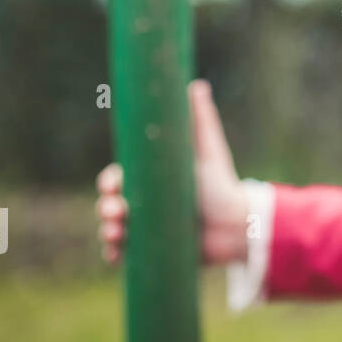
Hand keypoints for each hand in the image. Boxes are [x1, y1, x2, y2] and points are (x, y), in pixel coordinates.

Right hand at [95, 79, 250, 265]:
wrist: (236, 222)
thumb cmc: (219, 183)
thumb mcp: (208, 149)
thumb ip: (200, 119)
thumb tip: (195, 85)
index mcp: (148, 179)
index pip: (117, 178)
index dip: (110, 182)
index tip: (115, 186)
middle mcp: (141, 203)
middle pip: (109, 203)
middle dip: (105, 207)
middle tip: (116, 210)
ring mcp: (142, 227)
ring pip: (112, 229)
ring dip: (107, 231)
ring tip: (117, 233)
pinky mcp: (149, 250)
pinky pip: (122, 254)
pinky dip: (114, 255)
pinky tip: (116, 255)